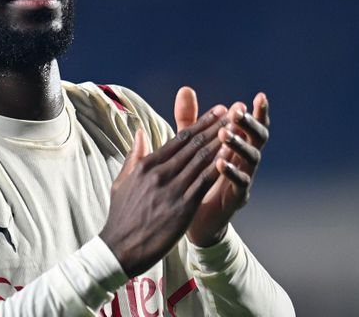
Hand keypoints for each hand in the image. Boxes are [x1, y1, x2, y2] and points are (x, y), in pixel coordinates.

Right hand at [100, 104, 227, 276]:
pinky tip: (231, 156)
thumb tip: (141, 133)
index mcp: (147, 165)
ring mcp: (172, 189)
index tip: (217, 111)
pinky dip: (219, 167)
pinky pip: (205, 182)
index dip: (201, 123)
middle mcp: (160, 173)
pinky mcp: (183, 206)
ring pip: (202, 160)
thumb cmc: (121, 216)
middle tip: (234, 112)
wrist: (120, 247)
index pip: (179, 138)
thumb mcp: (122, 181)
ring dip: (221, 142)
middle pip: (193, 144)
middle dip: (216, 126)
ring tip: (237, 129)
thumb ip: (134, 156)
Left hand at [174, 87, 270, 246]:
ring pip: (252, 159)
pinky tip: (219, 162)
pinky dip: (231, 172)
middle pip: (259, 138)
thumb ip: (189, 119)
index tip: (259, 96)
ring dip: (239, 144)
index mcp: (238, 146)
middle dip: (250, 124)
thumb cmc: (195, 176)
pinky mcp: (236, 199)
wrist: (192, 218)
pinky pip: (239, 184)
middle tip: (238, 112)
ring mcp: (244, 179)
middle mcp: (246, 160)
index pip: (252, 125)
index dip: (259, 112)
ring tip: (225, 133)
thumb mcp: (191, 144)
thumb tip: (185, 88)